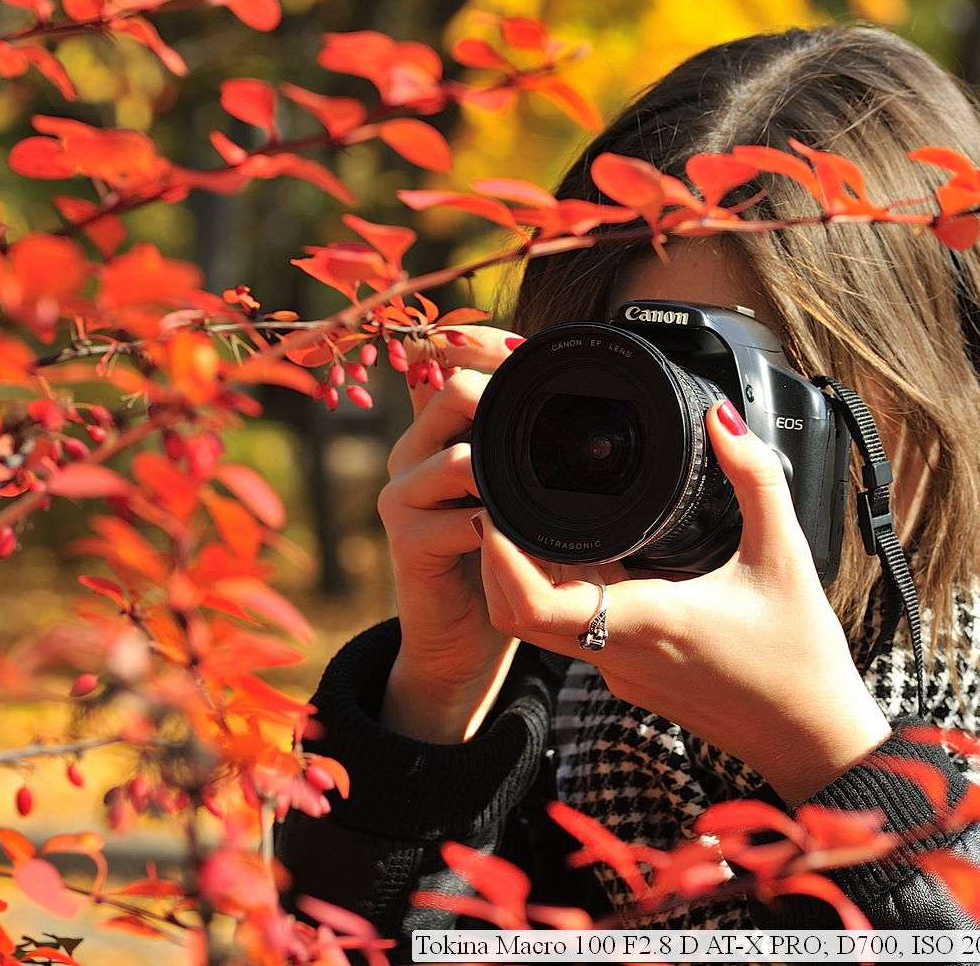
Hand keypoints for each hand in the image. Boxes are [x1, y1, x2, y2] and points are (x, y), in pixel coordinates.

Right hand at [377, 326, 521, 743]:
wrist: (463, 634)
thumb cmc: (498, 555)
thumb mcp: (512, 488)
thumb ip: (524, 442)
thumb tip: (577, 391)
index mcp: (435, 431)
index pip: (448, 360)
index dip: (487, 343)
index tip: (534, 350)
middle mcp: (411, 453)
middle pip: (449, 390)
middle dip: (505, 399)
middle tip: (553, 423)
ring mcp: (402, 496)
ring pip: (458, 456)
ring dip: (509, 473)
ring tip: (541, 493)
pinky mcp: (407, 542)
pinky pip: (458, 521)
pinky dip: (499, 529)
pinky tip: (521, 537)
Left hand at [475, 399, 891, 804]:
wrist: (811, 740)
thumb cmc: (800, 661)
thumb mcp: (784, 555)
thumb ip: (754, 478)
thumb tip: (719, 420)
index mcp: (644, 623)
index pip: (531, 604)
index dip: (498, 556)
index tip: (497, 506)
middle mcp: (617, 654)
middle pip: (517, 611)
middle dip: (500, 556)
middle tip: (508, 497)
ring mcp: (620, 670)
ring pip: (545, 620)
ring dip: (532, 572)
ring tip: (543, 511)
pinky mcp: (632, 675)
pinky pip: (578, 628)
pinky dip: (570, 589)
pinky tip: (596, 550)